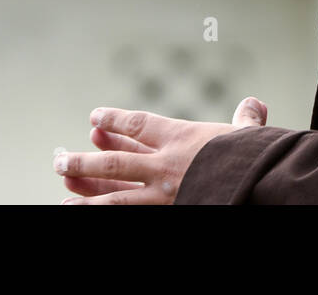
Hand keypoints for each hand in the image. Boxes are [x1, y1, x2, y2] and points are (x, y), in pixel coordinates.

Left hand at [55, 96, 267, 204]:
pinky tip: (79, 210)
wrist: (259, 182)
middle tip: (59, 159)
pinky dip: (103, 211)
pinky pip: (128, 212)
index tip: (94, 117)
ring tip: (61, 189)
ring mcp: (163, 193)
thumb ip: (245, 120)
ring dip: (85, 191)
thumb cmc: (254, 156)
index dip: (115, 120)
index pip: (139, 125)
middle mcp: (165, 165)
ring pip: (115, 193)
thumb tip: (255, 104)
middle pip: (116, 162)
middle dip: (85, 161)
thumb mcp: (248, 136)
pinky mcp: (167, 211)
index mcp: (181, 138)